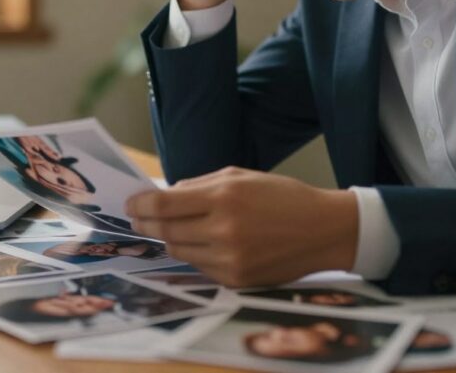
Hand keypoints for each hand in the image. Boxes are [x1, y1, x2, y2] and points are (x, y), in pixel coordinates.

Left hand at [126, 167, 358, 287]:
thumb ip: (199, 186)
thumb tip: (162, 194)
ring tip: (172, 229)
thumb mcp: (240, 177)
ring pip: (180, 251)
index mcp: (225, 197)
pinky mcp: (237, 279)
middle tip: (139, 219)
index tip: (130, 205)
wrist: (324, 230)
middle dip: (148, 224)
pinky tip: (204, 243)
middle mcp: (225, 230)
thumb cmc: (282, 197)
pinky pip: (200, 267)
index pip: (165, 205)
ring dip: (171, 239)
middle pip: (166, 231)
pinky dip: (196, 254)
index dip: (141, 205)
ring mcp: (231, 258)